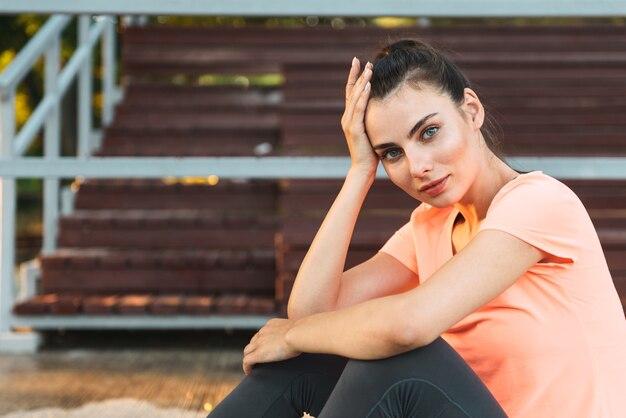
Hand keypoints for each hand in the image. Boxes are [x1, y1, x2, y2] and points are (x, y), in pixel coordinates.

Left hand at [242, 318, 301, 374]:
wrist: (297, 334)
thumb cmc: (303, 332)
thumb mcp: (298, 329)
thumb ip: (297, 332)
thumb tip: (305, 336)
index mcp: (272, 325)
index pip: (262, 333)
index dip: (262, 340)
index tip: (265, 347)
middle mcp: (263, 332)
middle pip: (253, 341)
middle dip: (254, 349)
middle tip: (257, 357)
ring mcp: (259, 343)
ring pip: (247, 351)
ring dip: (249, 357)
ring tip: (252, 366)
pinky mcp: (258, 354)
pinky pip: (247, 361)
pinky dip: (247, 367)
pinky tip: (249, 372)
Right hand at [341, 58, 378, 176]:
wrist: (363, 168)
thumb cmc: (371, 152)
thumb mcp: (373, 131)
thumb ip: (374, 120)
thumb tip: (385, 110)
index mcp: (350, 117)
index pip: (351, 93)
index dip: (355, 78)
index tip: (359, 64)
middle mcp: (347, 118)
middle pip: (351, 91)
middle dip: (357, 75)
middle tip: (362, 61)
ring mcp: (349, 123)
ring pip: (355, 97)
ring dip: (362, 82)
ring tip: (368, 69)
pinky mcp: (354, 129)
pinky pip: (359, 109)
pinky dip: (363, 96)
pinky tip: (368, 86)